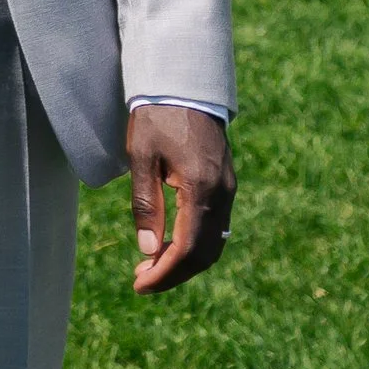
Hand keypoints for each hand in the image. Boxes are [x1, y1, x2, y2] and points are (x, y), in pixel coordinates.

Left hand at [128, 101, 233, 291]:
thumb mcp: (141, 157)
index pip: (188, 248)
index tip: (140, 285)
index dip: (165, 273)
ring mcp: (228, 189)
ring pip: (213, 243)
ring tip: (151, 265)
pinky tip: (169, 243)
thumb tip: (148, 250)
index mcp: (202, 188)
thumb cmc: (157, 116)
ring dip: (184, 261)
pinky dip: (194, 243)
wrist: (184, 83)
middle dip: (174, 273)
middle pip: (204, 253)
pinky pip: (214, 227)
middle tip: (142, 280)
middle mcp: (222, 193)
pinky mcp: (225, 184)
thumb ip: (145, 204)